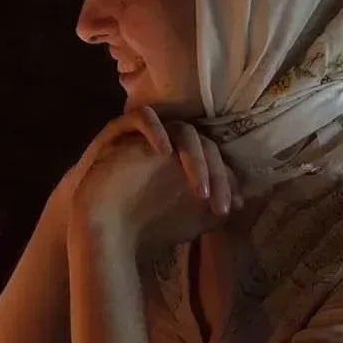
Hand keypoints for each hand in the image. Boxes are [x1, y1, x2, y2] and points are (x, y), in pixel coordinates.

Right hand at [72, 110, 239, 252]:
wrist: (101, 225)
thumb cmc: (144, 220)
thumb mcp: (187, 218)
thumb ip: (213, 208)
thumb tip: (241, 200)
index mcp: (189, 160)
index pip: (217, 159)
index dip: (226, 180)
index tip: (228, 208)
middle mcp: (174, 144)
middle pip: (207, 144)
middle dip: (216, 175)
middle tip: (217, 204)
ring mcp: (149, 135)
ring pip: (183, 129)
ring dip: (196, 159)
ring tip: (199, 191)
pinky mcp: (122, 130)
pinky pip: (142, 117)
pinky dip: (156, 130)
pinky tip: (164, 153)